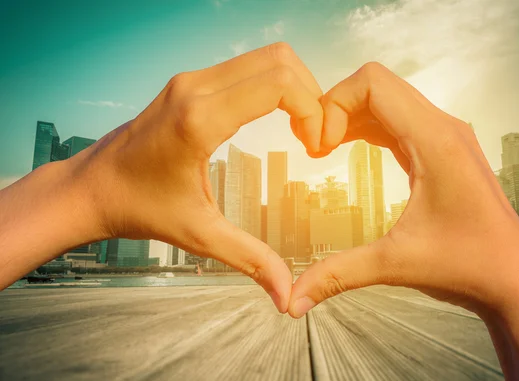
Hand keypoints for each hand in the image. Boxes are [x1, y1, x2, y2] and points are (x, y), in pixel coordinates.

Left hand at [66, 43, 323, 311]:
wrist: (92, 188)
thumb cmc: (139, 209)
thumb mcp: (199, 235)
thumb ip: (250, 260)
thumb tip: (288, 294)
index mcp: (199, 121)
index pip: (279, 84)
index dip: (312, 109)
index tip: (315, 144)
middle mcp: (195, 89)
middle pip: (279, 61)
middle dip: (310, 95)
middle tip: (313, 135)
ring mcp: (190, 81)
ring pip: (266, 58)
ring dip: (293, 88)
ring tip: (300, 127)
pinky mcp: (188, 84)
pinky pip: (246, 68)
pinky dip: (273, 86)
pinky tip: (276, 118)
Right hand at [289, 62, 518, 379]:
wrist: (513, 279)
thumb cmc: (469, 267)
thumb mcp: (395, 264)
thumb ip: (338, 274)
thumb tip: (293, 299)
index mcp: (435, 141)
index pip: (373, 83)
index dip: (333, 104)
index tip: (318, 146)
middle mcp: (444, 128)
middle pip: (377, 85)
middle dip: (336, 107)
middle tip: (314, 145)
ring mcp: (447, 136)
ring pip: (388, 100)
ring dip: (351, 115)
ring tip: (324, 147)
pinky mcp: (444, 149)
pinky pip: (399, 120)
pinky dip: (368, 126)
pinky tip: (348, 146)